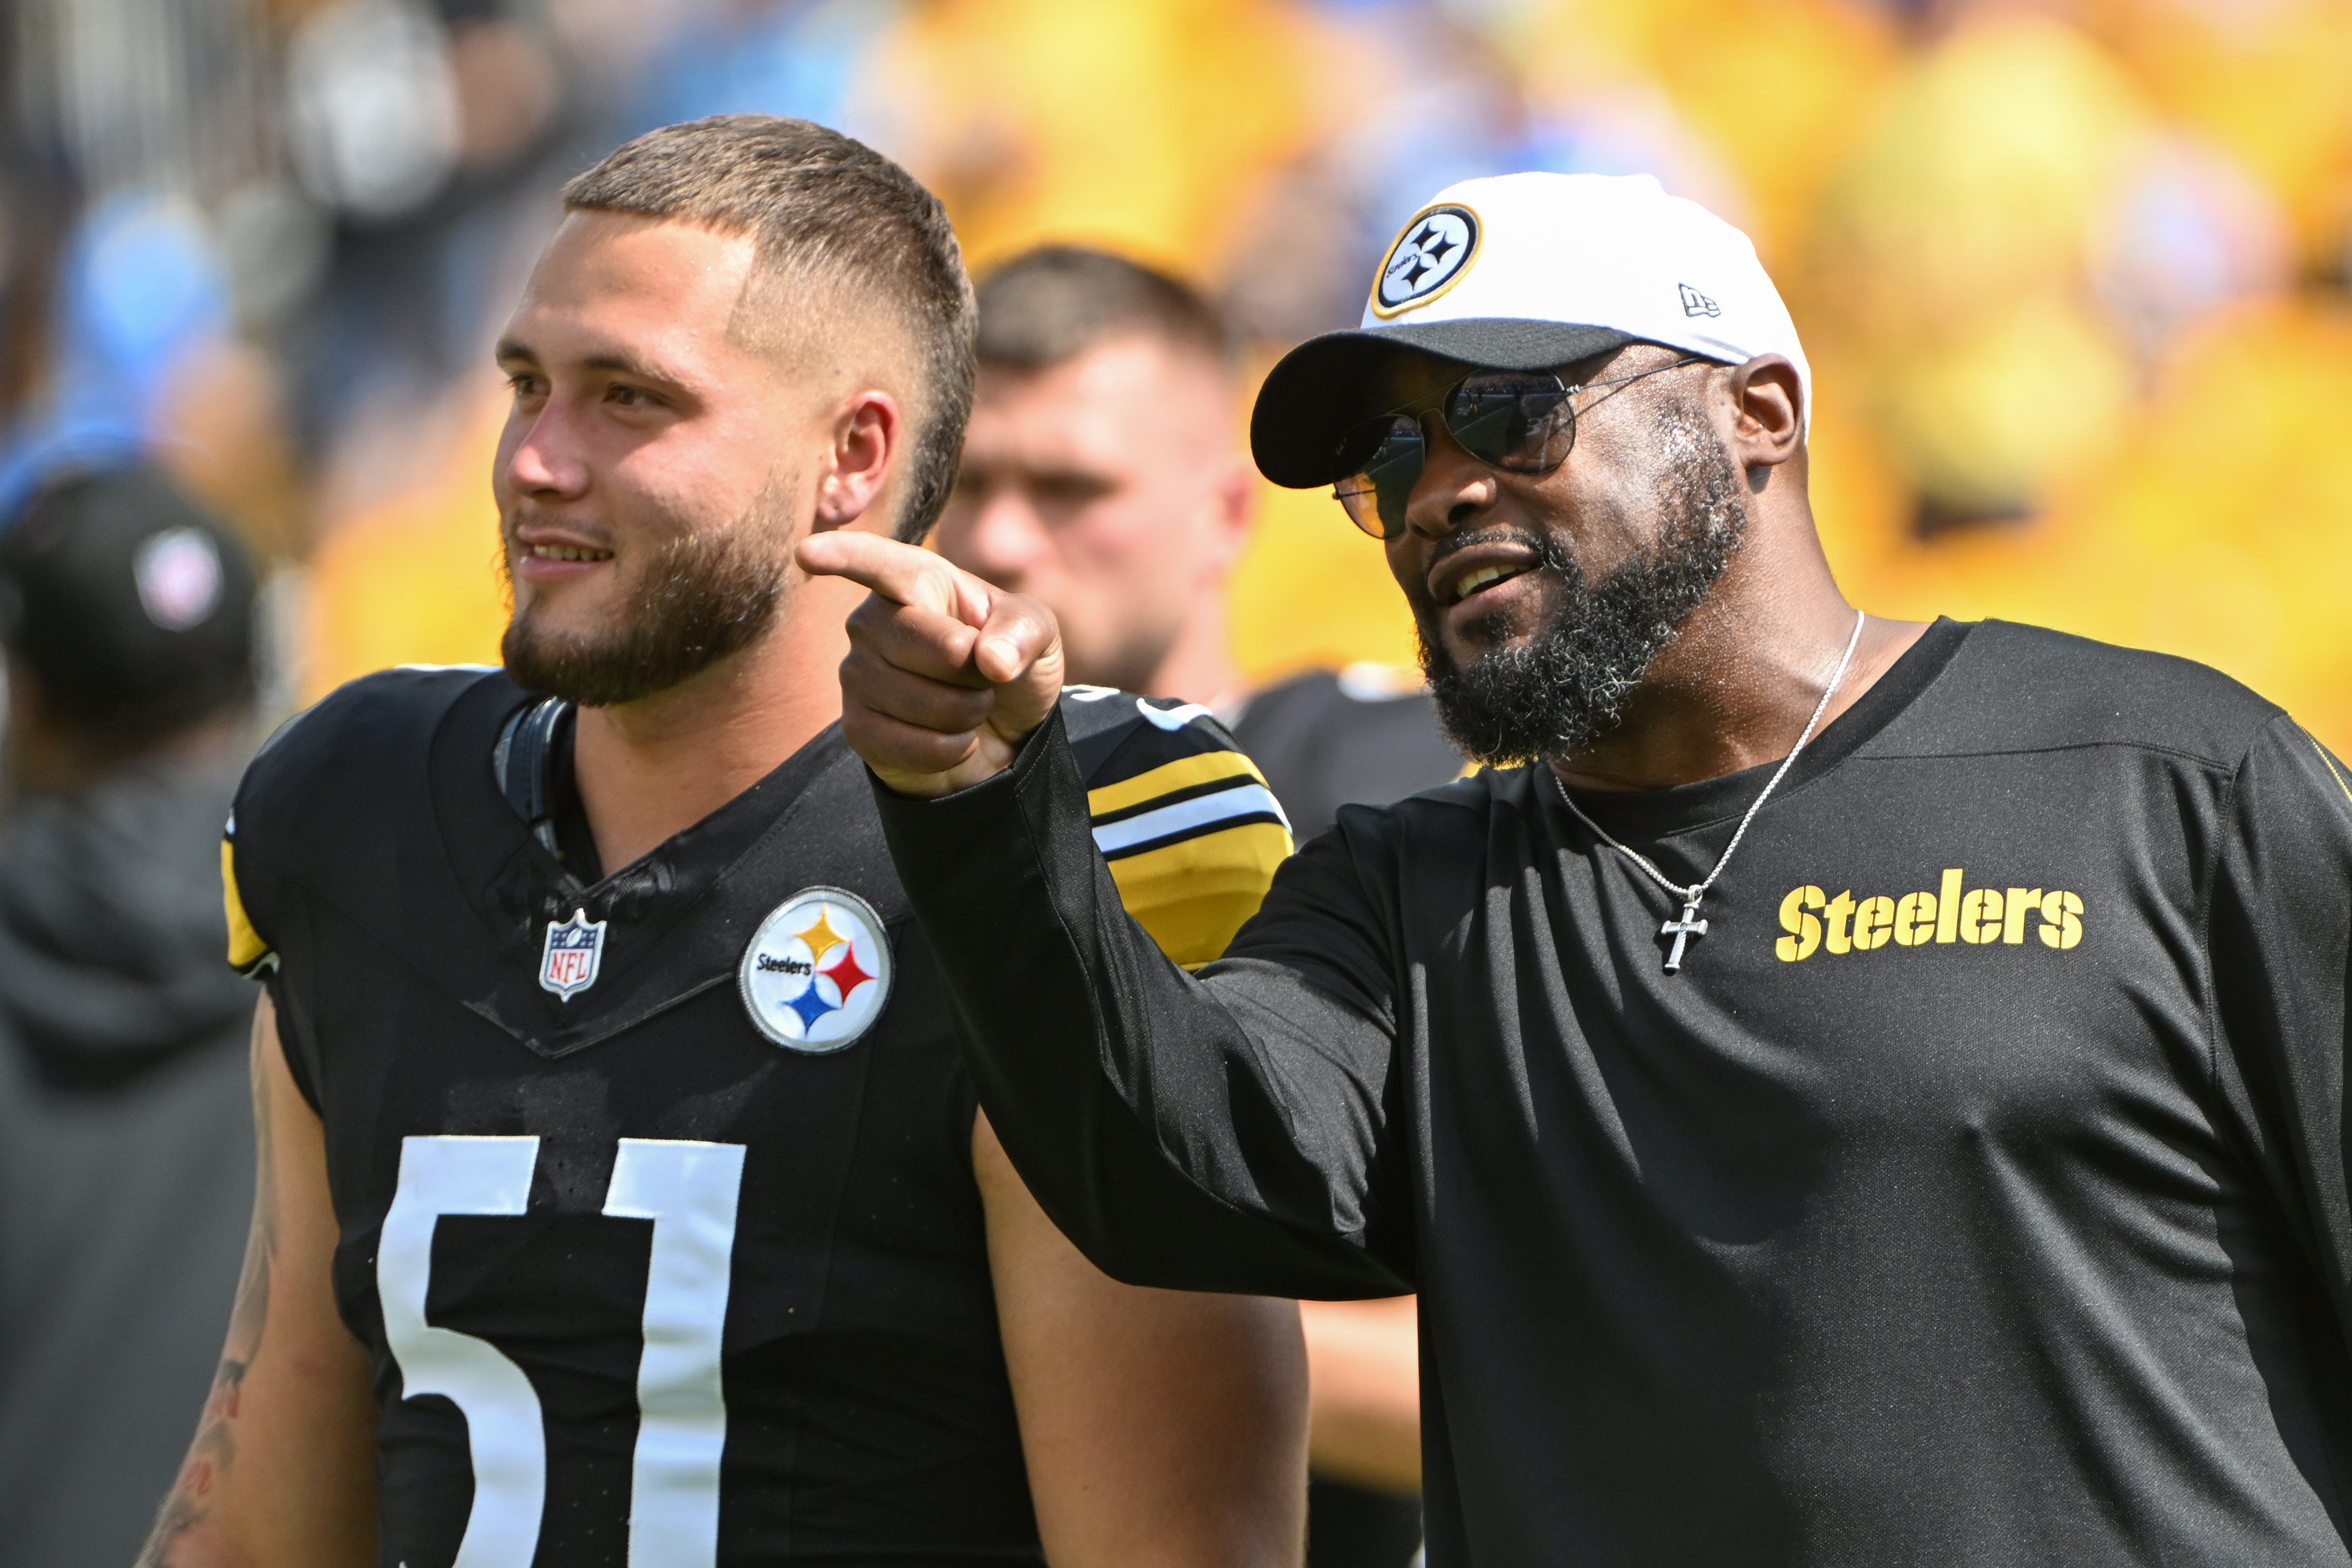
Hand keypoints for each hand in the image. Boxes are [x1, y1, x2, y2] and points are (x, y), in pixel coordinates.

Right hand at [796, 532, 1064, 796]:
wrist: (1004, 730)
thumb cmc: (1010, 661)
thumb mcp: (1037, 633)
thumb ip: (1022, 632)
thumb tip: (989, 661)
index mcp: (916, 581)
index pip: (877, 563)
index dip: (844, 557)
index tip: (807, 553)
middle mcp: (873, 622)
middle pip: (921, 643)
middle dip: (973, 672)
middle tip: (985, 679)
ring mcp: (857, 674)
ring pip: (914, 699)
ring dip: (964, 714)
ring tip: (971, 708)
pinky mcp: (857, 726)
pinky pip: (902, 743)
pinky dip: (947, 750)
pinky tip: (957, 742)